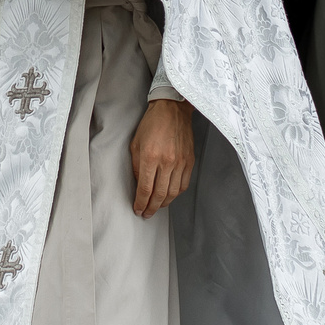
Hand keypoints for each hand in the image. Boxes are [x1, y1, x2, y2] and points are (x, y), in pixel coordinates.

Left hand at [130, 98, 194, 218]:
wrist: (172, 109)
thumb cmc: (151, 124)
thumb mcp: (135, 144)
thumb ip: (137, 166)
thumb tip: (140, 185)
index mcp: (151, 157)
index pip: (145, 189)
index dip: (141, 203)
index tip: (138, 210)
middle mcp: (167, 162)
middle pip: (159, 194)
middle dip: (151, 208)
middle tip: (146, 214)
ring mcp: (180, 162)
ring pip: (173, 192)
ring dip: (164, 203)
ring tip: (157, 207)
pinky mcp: (189, 161)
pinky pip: (183, 184)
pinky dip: (176, 193)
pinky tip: (169, 196)